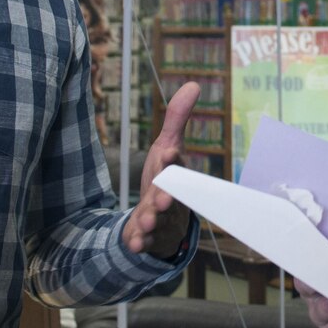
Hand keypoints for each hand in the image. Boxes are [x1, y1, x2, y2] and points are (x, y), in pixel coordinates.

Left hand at [125, 81, 198, 257]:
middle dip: (164, 197)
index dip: (172, 160)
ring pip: (158, 220)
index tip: (169, 151)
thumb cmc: (164, 177)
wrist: (162, 216)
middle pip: (169, 197)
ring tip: (147, 222)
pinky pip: (145, 241)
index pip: (175, 166)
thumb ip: (177, 119)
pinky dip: (140, 241)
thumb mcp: (166, 146)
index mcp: (175, 174)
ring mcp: (160, 219)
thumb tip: (194, 84)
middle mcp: (170, 197)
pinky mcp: (148, 236)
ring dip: (152, 220)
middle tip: (160, 198)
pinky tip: (134, 242)